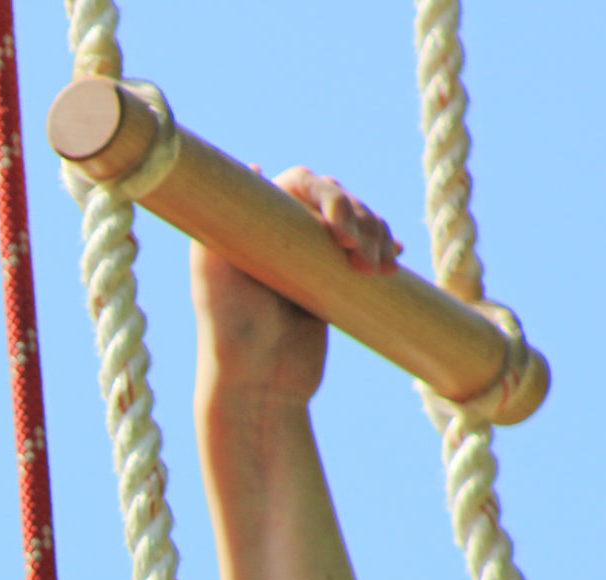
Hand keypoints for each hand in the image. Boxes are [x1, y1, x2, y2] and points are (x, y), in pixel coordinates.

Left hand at [192, 166, 401, 405]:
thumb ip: (221, 221)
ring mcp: (309, 259)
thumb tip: (254, 167)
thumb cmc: (229, 331)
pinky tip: (392, 262)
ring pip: (358, 222)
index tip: (339, 230)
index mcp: (255, 224)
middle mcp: (281, 236)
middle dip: (359, 218)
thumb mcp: (213, 273)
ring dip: (376, 234)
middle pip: (335, 198)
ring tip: (378, 270)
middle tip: (359, 254)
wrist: (256, 385)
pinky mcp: (331, 284)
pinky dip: (384, 251)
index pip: (302, 183)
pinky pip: (367, 252)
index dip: (329, 196)